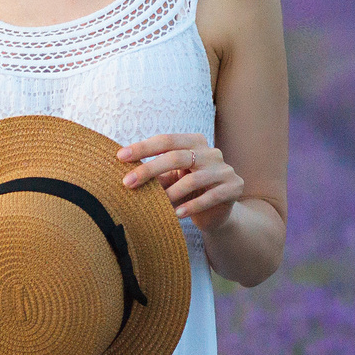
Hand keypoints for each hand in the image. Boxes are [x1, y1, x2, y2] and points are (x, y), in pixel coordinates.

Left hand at [118, 133, 244, 230]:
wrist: (216, 214)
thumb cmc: (187, 192)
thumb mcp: (170, 179)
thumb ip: (155, 173)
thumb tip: (124, 172)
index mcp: (194, 142)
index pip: (167, 140)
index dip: (143, 147)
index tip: (120, 157)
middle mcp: (211, 152)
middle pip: (177, 156)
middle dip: (149, 169)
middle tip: (127, 183)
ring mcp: (225, 169)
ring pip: (193, 179)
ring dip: (171, 193)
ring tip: (156, 204)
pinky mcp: (234, 187)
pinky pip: (211, 197)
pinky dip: (191, 206)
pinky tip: (177, 214)